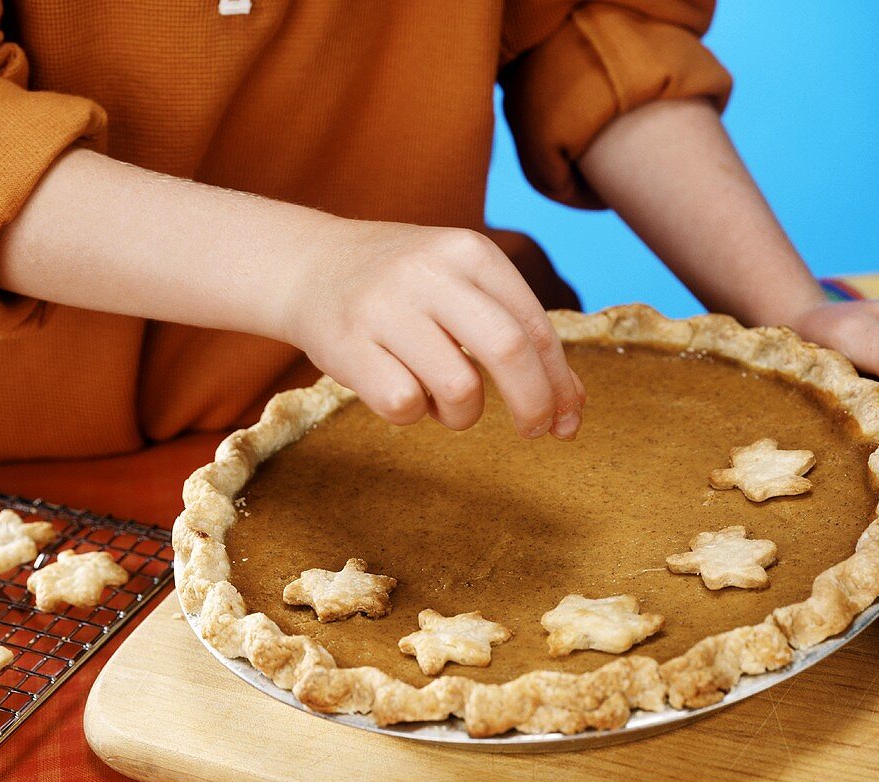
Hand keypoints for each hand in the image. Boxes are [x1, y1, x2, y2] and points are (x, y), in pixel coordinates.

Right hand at [278, 219, 584, 439]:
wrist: (307, 266)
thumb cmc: (402, 289)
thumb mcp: (460, 284)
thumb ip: (513, 330)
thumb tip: (572, 405)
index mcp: (468, 252)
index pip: (534, 326)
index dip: (561, 382)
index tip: (569, 420)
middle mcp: (429, 272)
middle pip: (508, 350)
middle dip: (534, 403)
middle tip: (535, 432)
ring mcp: (384, 307)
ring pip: (460, 389)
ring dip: (463, 414)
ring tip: (442, 400)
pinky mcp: (347, 345)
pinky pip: (405, 406)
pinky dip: (413, 414)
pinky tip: (399, 388)